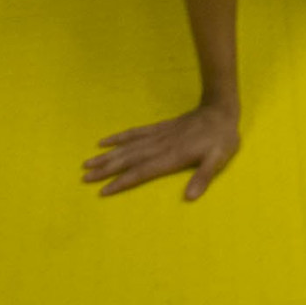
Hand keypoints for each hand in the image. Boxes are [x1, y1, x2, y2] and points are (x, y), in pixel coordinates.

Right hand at [83, 101, 240, 199]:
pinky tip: (105, 141)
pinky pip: (136, 132)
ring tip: (87, 163)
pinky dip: (120, 137)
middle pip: (129, 159)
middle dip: (106, 169)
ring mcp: (158, 135)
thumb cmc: (221, 138)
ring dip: (108, 155)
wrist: (220, 108)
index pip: (142, 171)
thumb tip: (190, 198)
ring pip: (128, 146)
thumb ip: (204, 176)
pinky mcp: (159, 127)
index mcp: (172, 156)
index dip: (123, 181)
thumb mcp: (219, 158)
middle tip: (84, 178)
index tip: (103, 191)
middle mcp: (161, 145)